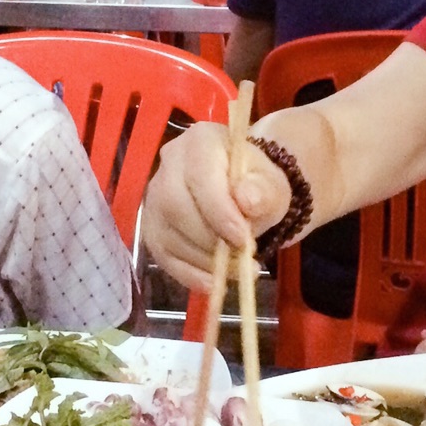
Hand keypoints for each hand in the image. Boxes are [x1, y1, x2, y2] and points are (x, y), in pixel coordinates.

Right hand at [141, 124, 292, 292]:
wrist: (245, 193)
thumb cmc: (257, 184)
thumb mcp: (273, 185)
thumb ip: (264, 190)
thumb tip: (247, 200)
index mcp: (200, 141)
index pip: (199, 175)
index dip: (219, 211)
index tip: (243, 239)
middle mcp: (168, 164)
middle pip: (173, 204)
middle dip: (209, 239)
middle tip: (242, 258)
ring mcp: (154, 197)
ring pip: (166, 233)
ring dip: (203, 261)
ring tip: (239, 269)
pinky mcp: (153, 227)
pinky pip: (162, 256)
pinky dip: (189, 275)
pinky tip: (214, 284)